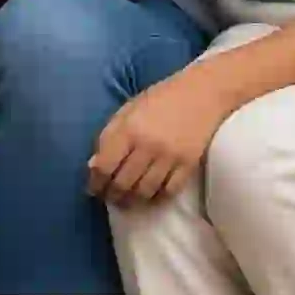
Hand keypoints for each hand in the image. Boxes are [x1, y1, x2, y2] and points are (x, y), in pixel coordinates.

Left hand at [87, 67, 236, 206]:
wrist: (201, 93)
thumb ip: (109, 136)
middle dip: (112, 195)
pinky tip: (149, 197)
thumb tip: (94, 165)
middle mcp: (147, 146)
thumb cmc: (159, 98)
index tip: (93, 189)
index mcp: (129, 129)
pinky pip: (169, 191)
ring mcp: (169, 158)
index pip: (105, 166)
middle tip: (108, 198)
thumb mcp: (127, 110)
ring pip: (145, 191)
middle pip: (123, 183)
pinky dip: (157, 198)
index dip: (96, 182)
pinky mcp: (188, 166)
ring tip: (125, 202)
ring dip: (132, 201)